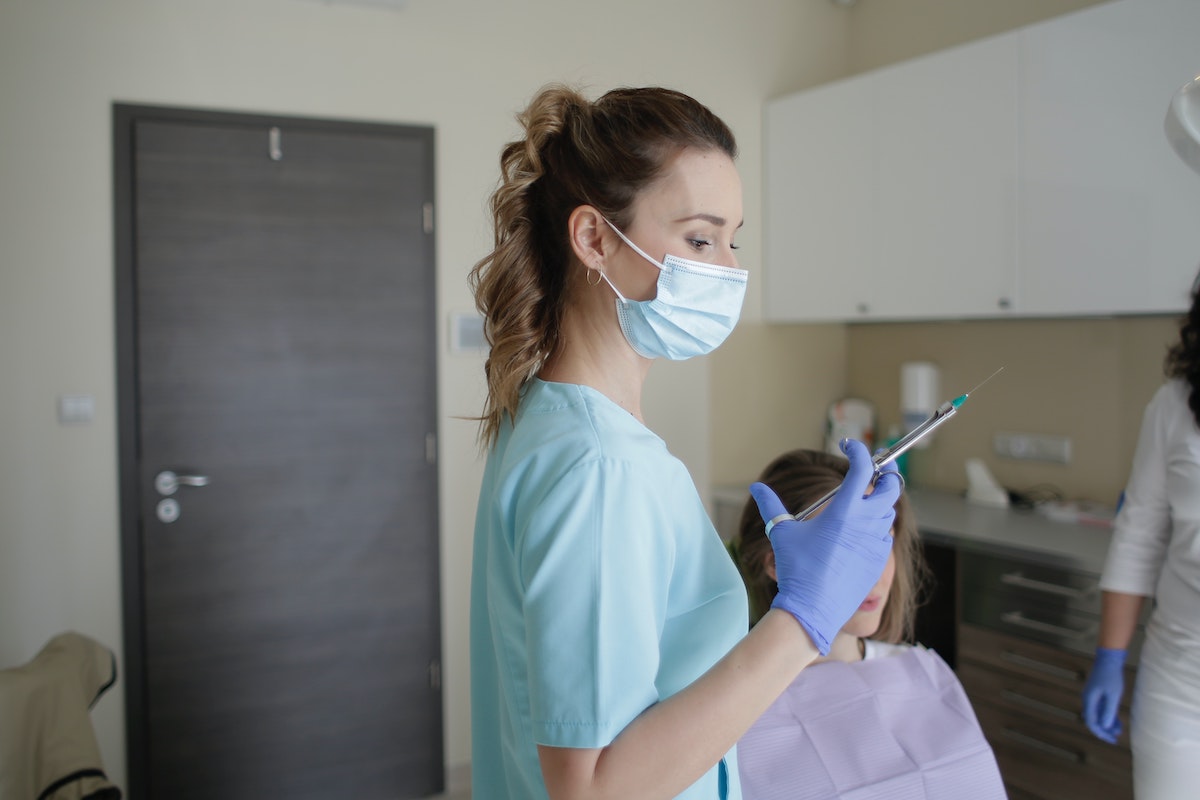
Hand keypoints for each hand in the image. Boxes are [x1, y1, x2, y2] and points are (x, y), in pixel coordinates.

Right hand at [749, 439, 899, 654]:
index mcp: (843, 511)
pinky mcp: (879, 560)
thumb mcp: (781, 533)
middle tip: (873, 472)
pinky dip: (878, 528)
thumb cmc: (796, 568)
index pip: (862, 469)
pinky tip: (861, 533)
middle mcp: (865, 523)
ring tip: (863, 503)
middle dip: (886, 475)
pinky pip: (885, 537)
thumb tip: (756, 487)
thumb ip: (770, 505)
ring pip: (888, 513)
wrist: (813, 608)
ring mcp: (876, 543)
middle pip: (891, 488)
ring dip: (880, 503)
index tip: (850, 447)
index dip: (859, 452)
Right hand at [1082, 647, 1125, 743]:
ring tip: (1119, 731)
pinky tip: (1117, 721)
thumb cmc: (1111, 676)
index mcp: (1089, 700)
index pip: (1091, 722)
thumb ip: (1109, 711)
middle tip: (1115, 738)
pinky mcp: (1097, 694)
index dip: (1101, 733)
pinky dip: (1107, 716)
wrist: (1108, 659)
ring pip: (1097, 715)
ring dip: (1107, 724)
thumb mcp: (1113, 695)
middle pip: (1093, 720)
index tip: (1111, 739)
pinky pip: (1100, 709)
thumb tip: (1106, 727)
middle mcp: (1088, 700)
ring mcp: (1092, 697)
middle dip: (1104, 730)